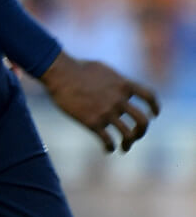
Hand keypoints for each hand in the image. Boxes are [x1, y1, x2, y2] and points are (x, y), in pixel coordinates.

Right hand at [40, 52, 160, 152]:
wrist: (60, 73)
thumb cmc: (77, 67)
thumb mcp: (103, 70)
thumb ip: (115, 81)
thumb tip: (120, 87)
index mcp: (124, 85)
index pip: (149, 97)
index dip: (155, 107)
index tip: (154, 115)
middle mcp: (119, 100)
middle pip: (142, 121)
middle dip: (142, 131)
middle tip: (136, 134)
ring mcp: (106, 112)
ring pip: (128, 134)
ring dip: (128, 143)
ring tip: (125, 147)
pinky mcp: (92, 122)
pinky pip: (107, 140)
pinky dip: (109, 148)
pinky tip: (107, 149)